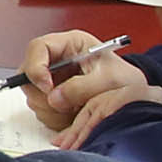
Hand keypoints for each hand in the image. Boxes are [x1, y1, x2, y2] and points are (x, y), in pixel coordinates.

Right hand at [21, 31, 161, 146]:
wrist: (132, 97)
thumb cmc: (125, 81)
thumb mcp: (108, 81)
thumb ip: (81, 87)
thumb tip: (54, 98)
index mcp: (70, 44)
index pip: (38, 48)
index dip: (37, 67)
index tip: (49, 87)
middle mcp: (56, 60)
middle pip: (28, 74)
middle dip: (44, 94)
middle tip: (64, 104)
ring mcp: (52, 79)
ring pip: (32, 95)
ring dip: (51, 108)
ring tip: (76, 109)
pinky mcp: (52, 96)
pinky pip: (40, 109)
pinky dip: (54, 117)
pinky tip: (73, 114)